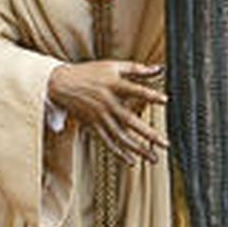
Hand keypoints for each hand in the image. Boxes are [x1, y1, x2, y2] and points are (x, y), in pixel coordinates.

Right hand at [46, 61, 167, 164]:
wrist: (62, 83)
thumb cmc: (90, 73)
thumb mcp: (113, 66)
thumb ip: (136, 68)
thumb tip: (159, 69)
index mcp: (113, 85)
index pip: (135, 90)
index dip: (150, 95)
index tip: (165, 100)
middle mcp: (107, 103)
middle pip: (130, 120)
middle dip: (148, 133)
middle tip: (165, 143)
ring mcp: (99, 117)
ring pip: (120, 136)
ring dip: (138, 149)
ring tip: (153, 158)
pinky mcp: (92, 126)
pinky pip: (107, 142)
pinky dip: (119, 153)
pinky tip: (131, 161)